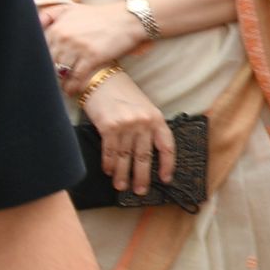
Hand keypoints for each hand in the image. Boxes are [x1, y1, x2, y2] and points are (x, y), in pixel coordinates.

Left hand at [47, 2, 147, 81]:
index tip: (40, 68)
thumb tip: (34, 26)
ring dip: (59, 81)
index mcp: (57, 27)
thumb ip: (49, 16)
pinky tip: (71, 91)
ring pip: (60, 71)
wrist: (128, 18)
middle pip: (48, 62)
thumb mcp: (71, 9)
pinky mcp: (92, 57)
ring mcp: (78, 48)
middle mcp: (64, 37)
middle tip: (48, 81)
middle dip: (48, 72)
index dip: (40, 60)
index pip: (39, 49)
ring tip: (60, 87)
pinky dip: (72, 86)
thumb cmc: (99, 16)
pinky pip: (76, 77)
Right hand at [82, 71, 174, 197]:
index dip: (168, 165)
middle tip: (140, 191)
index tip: (166, 179)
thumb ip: (147, 128)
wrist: (101, 78)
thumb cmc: (122, 94)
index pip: (167, 147)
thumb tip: (145, 155)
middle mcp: (143, 123)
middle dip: (142, 177)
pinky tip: (108, 171)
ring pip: (125, 157)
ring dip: (122, 174)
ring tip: (121, 186)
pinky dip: (108, 163)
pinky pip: (110, 151)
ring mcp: (126, 125)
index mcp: (156, 118)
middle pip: (145, 157)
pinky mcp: (108, 127)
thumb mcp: (143, 108)